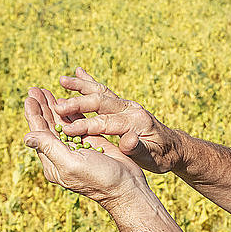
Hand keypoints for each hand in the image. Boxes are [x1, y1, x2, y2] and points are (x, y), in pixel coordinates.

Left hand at [24, 87, 147, 209]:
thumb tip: (26, 137)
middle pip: (47, 125)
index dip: (34, 114)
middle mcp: (62, 154)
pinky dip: (70, 112)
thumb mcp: (71, 163)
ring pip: (61, 123)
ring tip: (46, 91)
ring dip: (53, 107)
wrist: (126, 187)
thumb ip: (50, 147)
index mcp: (53, 161)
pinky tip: (66, 102)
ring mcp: (76, 148)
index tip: (29, 97)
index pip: (39, 133)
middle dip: (41, 107)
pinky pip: (76, 124)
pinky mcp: (91, 142)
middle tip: (34, 89)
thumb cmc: (99, 179)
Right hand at [53, 68, 182, 173]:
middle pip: (101, 101)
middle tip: (56, 106)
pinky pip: (104, 91)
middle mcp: (131, 108)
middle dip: (78, 103)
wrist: (174, 146)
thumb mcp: (153, 158)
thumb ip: (139, 149)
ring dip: (80, 86)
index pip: (107, 122)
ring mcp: (126, 104)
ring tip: (62, 80)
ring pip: (101, 91)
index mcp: (137, 122)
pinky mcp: (122, 104)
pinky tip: (76, 73)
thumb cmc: (162, 156)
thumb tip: (128, 140)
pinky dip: (89, 82)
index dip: (86, 126)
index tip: (66, 130)